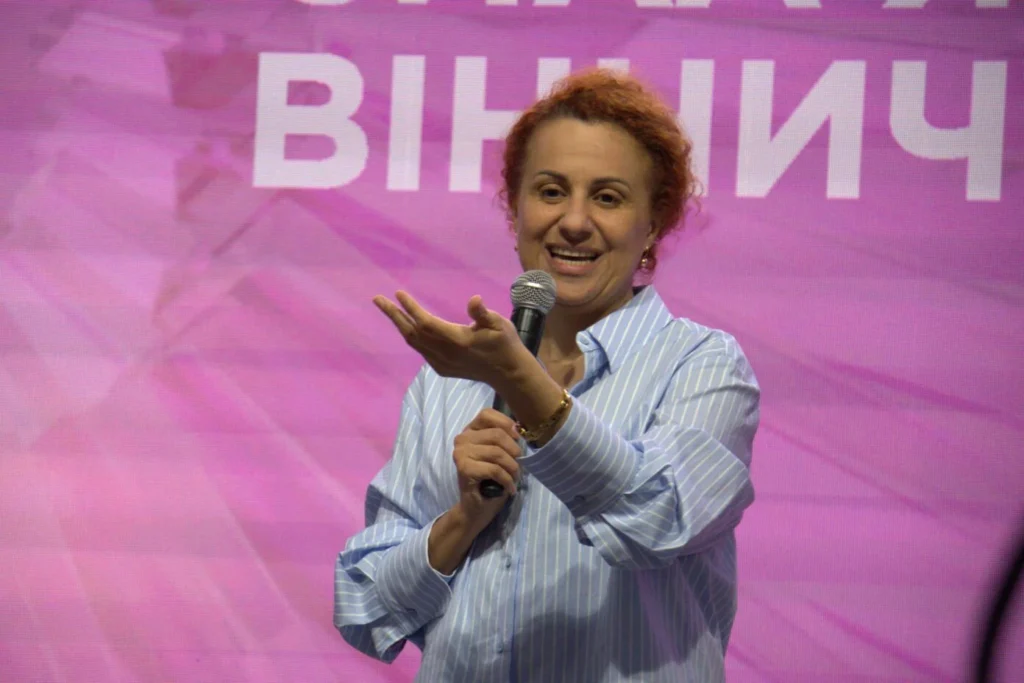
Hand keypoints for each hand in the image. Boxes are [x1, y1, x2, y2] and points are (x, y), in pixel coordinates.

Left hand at [373, 291, 523, 386]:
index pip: (426, 322)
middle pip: (412, 333)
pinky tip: (408, 327)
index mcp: (457, 340)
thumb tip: (473, 300)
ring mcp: (441, 363)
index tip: (398, 293)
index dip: (411, 308)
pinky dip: (412, 337)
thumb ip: (483, 313)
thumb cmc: (505, 344)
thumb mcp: (500, 324)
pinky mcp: (442, 369)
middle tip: (377, 299)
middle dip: (394, 315)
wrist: (508, 374)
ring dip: (400, 325)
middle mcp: (445, 353)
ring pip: (414, 343)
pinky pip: (420, 351)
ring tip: (389, 309)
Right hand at [451, 409, 522, 527]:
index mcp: (470, 430)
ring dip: (512, 468)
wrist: (477, 508)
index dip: (506, 424)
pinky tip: (509, 488)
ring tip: (514, 478)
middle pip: (496, 434)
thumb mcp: (500, 453)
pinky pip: (494, 469)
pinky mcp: (464, 469)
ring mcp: (460, 453)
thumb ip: (505, 437)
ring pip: (497, 452)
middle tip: (518, 467)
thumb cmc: (492, 479)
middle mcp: (462, 439)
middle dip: (514, 452)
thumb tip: (519, 428)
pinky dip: (507, 480)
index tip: (517, 438)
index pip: (487, 414)